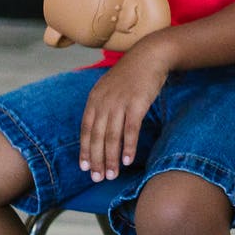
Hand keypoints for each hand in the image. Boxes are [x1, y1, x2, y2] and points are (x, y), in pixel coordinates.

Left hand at [79, 41, 171, 180]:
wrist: (150, 56)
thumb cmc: (132, 75)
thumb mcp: (110, 88)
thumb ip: (103, 106)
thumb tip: (100, 127)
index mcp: (95, 99)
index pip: (86, 130)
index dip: (85, 150)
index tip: (85, 167)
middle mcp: (104, 102)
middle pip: (97, 137)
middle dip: (96, 160)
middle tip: (97, 178)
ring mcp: (120, 103)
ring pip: (112, 137)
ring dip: (111, 158)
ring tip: (112, 174)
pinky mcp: (137, 104)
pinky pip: (130, 130)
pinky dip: (128, 146)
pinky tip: (127, 160)